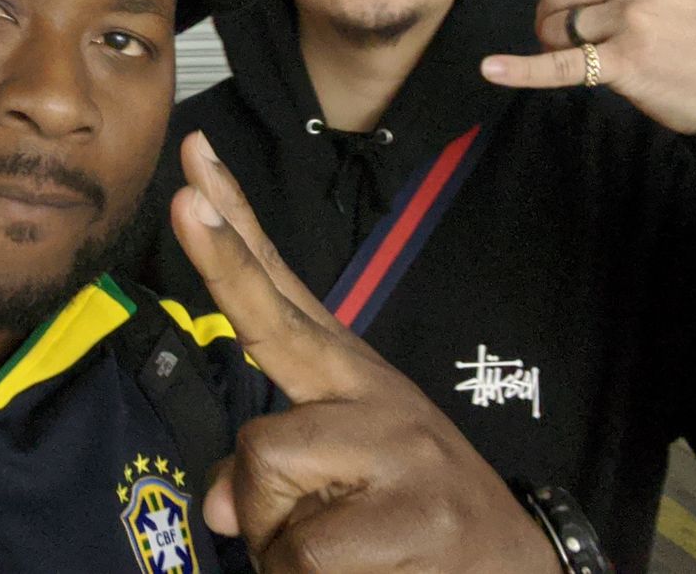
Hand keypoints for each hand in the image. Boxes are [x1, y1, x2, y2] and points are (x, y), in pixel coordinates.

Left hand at [170, 132, 558, 572]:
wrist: (516, 568)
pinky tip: (362, 570)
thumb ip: (263, 471)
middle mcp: (370, 394)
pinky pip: (298, 551)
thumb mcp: (332, 479)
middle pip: (273, 324)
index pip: (281, 290)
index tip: (192, 163)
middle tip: (179, 198)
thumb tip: (221, 505)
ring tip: (337, 546)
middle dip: (221, 261)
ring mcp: (395, 447)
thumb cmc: (407, 519)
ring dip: (272, 532)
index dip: (234, 230)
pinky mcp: (411, 515)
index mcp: (346, 376)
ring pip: (263, 468)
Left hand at [480, 0, 695, 133]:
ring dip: (555, 47)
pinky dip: (521, 70)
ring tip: (587, 60)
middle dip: (551, 16)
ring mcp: (630, 19)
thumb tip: (582, 2)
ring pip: (556, 27)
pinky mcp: (623, 61)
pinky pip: (558, 65)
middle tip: (569, 39)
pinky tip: (493, 69)